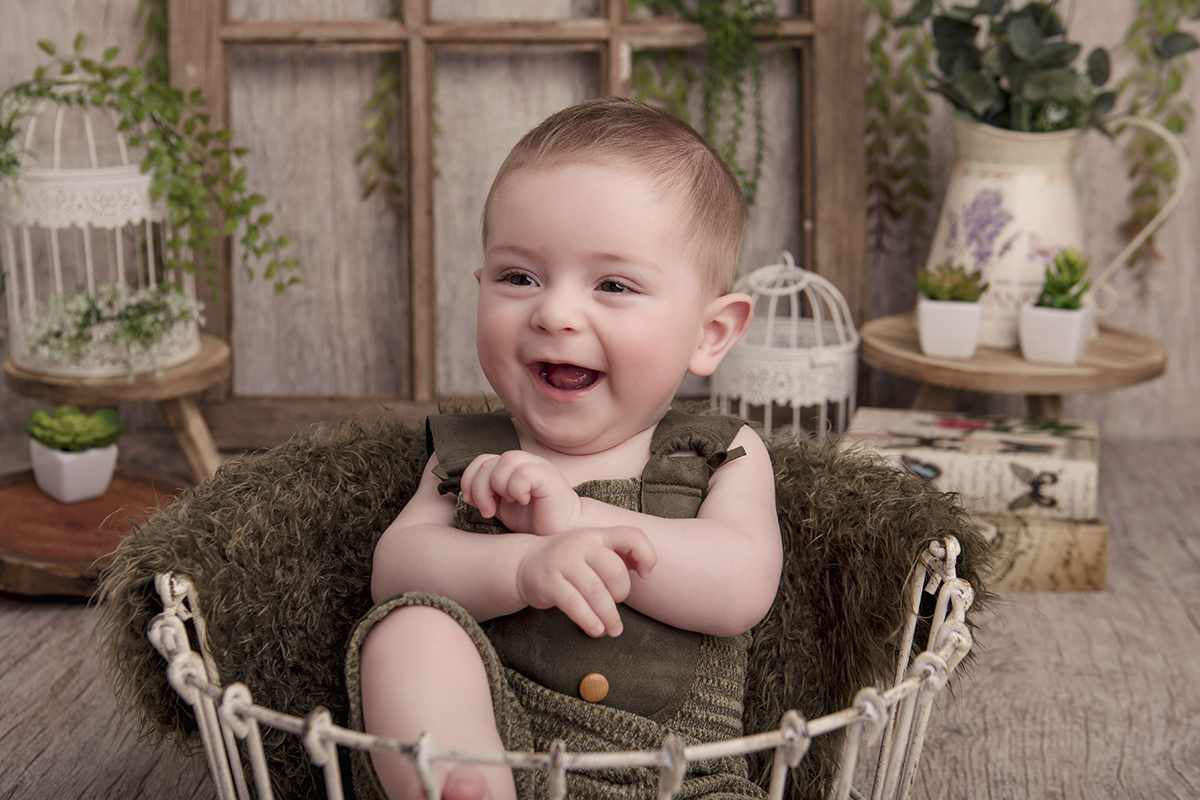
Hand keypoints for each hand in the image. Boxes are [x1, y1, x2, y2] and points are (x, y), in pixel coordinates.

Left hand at [461, 451, 581, 535]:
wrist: (564, 532)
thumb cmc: (535, 522)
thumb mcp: (503, 508)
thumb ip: (487, 495)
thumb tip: (466, 493)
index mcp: (511, 468)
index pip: (481, 460)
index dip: (470, 479)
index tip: (471, 502)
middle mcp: (524, 463)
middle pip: (489, 462)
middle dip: (480, 489)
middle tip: (488, 511)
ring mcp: (538, 467)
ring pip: (505, 461)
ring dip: (498, 487)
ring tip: (507, 504)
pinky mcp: (549, 477)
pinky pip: (523, 473)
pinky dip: (517, 488)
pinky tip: (522, 501)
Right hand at [516, 526, 656, 637]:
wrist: (526, 563)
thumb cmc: (569, 561)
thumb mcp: (592, 551)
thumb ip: (617, 557)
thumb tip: (645, 570)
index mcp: (597, 535)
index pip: (632, 536)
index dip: (646, 555)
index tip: (645, 575)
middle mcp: (581, 544)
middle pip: (615, 571)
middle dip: (622, 594)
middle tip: (618, 605)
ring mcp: (563, 561)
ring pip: (595, 591)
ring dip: (609, 615)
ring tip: (614, 629)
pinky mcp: (549, 581)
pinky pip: (574, 603)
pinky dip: (589, 619)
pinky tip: (596, 629)